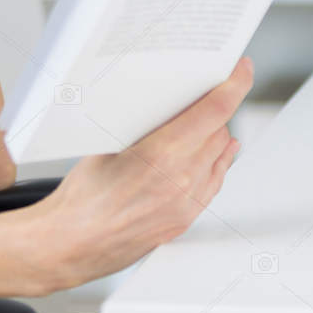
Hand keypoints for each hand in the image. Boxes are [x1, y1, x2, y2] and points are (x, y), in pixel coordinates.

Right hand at [26, 57, 254, 291]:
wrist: (70, 244)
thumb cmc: (81, 198)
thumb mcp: (108, 145)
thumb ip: (145, 125)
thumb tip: (166, 103)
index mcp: (162, 154)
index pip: (215, 110)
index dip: (235, 83)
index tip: (242, 68)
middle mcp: (181, 180)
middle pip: (220, 130)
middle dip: (214, 107)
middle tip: (205, 91)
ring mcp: (186, 204)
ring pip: (220, 155)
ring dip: (214, 135)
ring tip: (206, 120)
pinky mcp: (185, 220)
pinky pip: (214, 182)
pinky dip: (216, 162)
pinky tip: (216, 153)